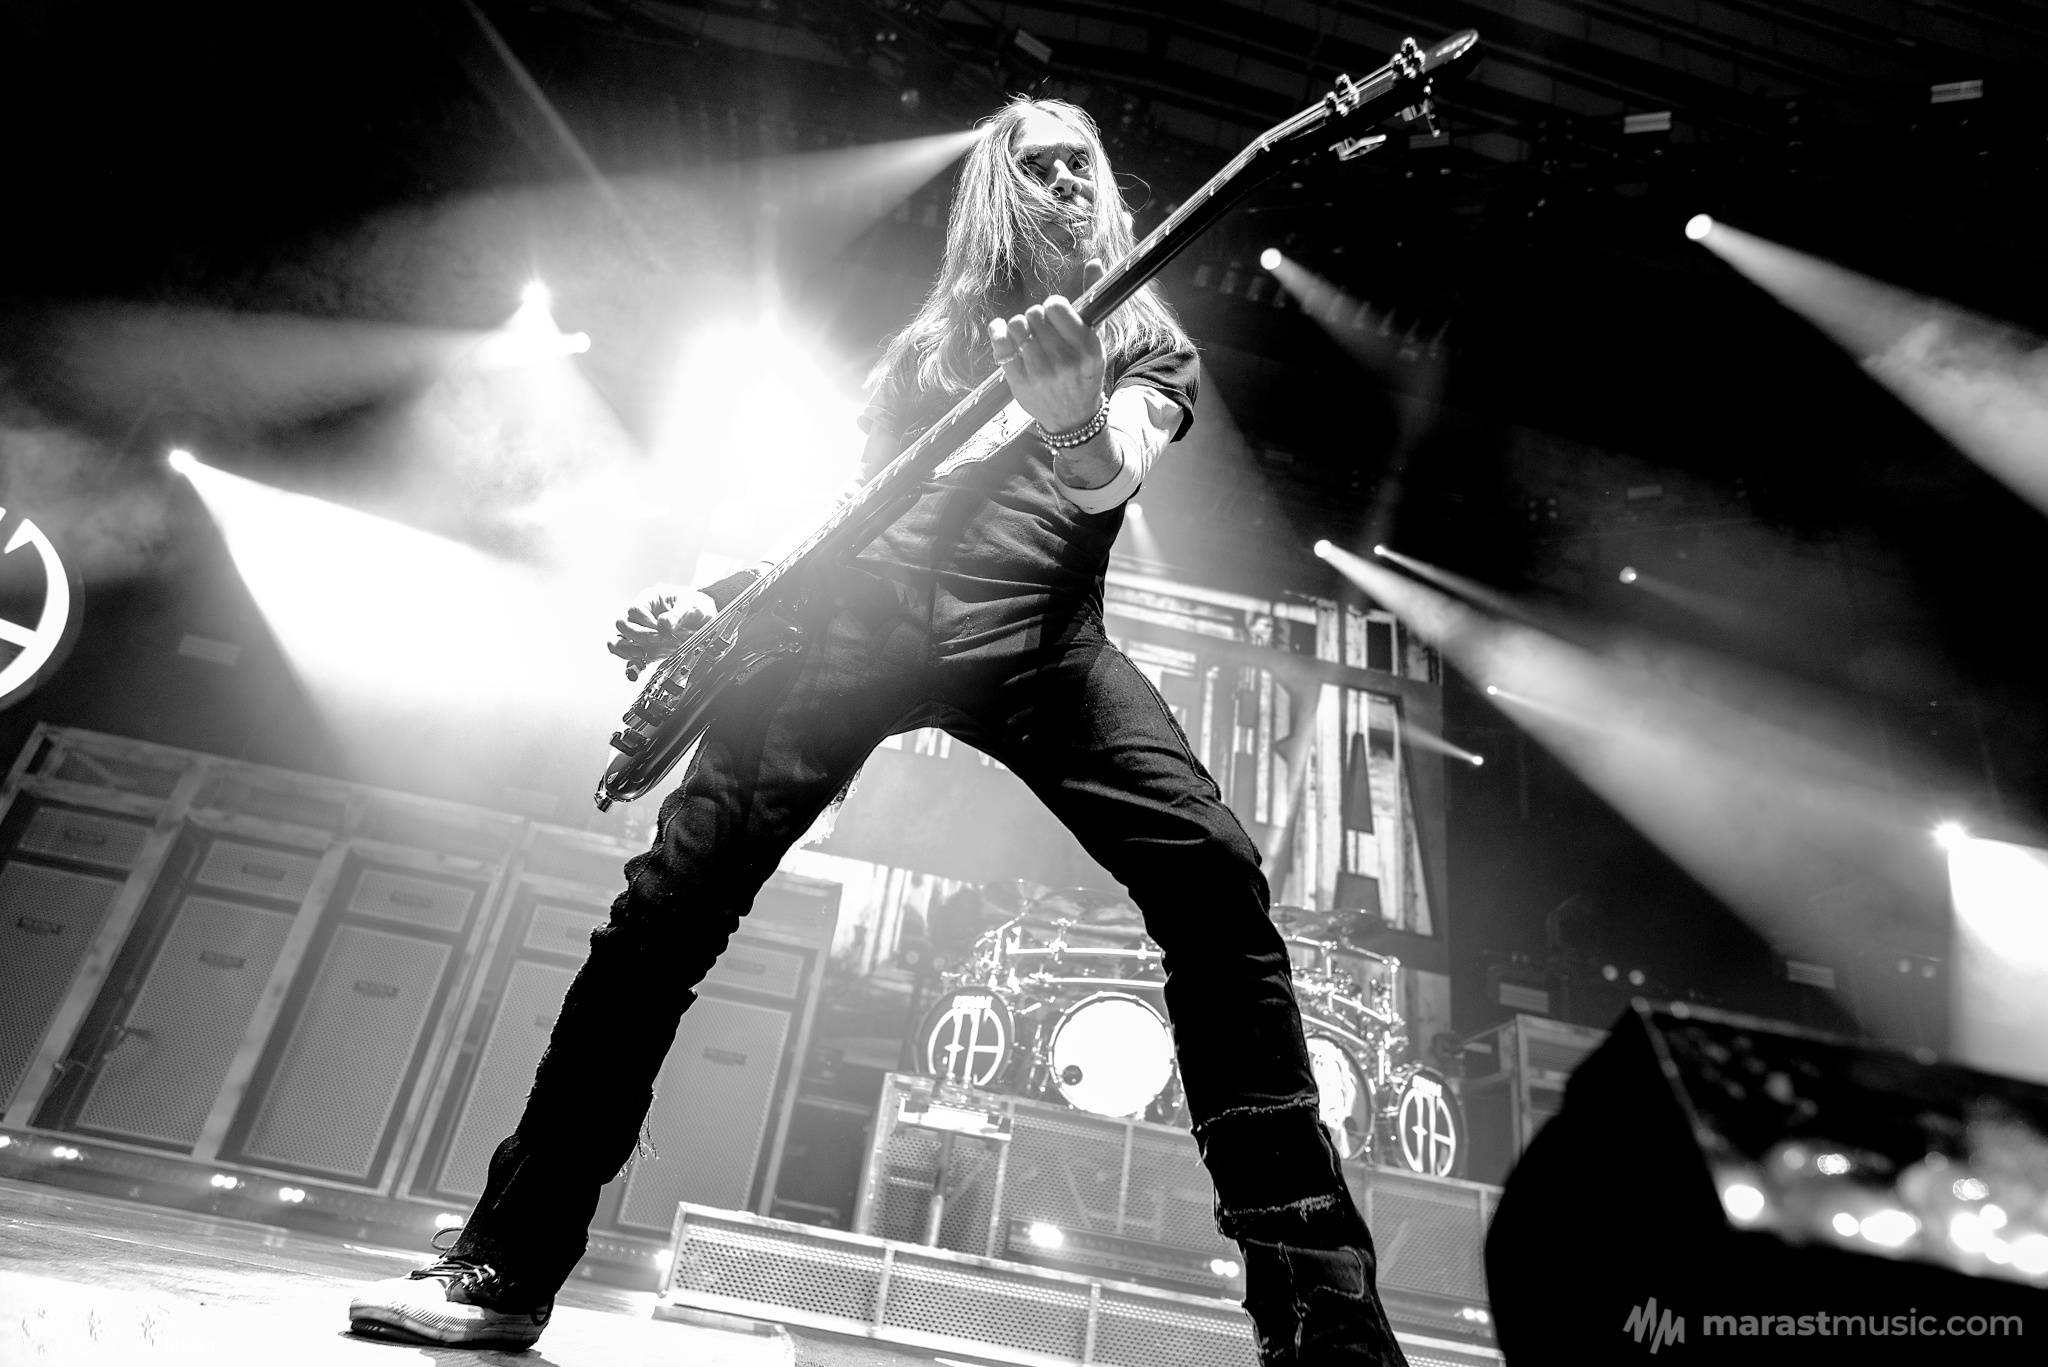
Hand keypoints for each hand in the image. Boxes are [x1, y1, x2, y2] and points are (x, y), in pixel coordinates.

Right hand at [608, 582, 714, 664]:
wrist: (704, 618)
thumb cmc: (696, 605)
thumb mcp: (692, 605)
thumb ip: (678, 614)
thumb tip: (664, 623)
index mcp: (649, 599)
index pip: (635, 610)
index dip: (645, 621)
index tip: (661, 629)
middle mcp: (641, 617)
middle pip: (623, 625)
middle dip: (638, 635)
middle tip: (657, 640)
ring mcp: (642, 634)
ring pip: (619, 642)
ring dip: (627, 650)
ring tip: (643, 655)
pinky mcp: (647, 649)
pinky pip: (631, 659)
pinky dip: (631, 666)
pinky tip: (636, 672)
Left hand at [990, 258, 1107, 433]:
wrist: (1073, 418)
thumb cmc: (1083, 373)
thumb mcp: (1095, 340)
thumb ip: (1092, 300)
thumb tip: (1095, 261)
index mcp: (1087, 348)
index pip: (1056, 306)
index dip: (1053, 305)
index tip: (1055, 314)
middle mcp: (1065, 361)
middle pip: (1034, 313)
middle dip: (1036, 317)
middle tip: (1041, 330)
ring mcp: (1041, 374)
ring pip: (1016, 326)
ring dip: (1019, 326)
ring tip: (1027, 336)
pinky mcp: (1019, 383)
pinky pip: (1001, 346)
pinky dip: (998, 332)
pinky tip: (1001, 331)